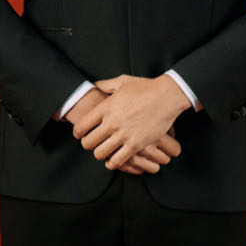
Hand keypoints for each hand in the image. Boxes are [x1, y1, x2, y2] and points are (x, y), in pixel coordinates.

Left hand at [75, 75, 191, 170]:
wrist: (167, 96)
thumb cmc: (146, 88)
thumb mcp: (122, 82)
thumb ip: (105, 84)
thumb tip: (94, 85)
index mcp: (106, 107)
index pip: (81, 126)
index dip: (78, 133)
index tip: (80, 134)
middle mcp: (112, 122)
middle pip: (88, 143)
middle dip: (87, 145)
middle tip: (91, 144)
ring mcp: (124, 134)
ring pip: (100, 154)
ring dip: (99, 154)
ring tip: (103, 152)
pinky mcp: (136, 144)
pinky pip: (117, 161)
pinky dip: (113, 163)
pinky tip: (113, 160)